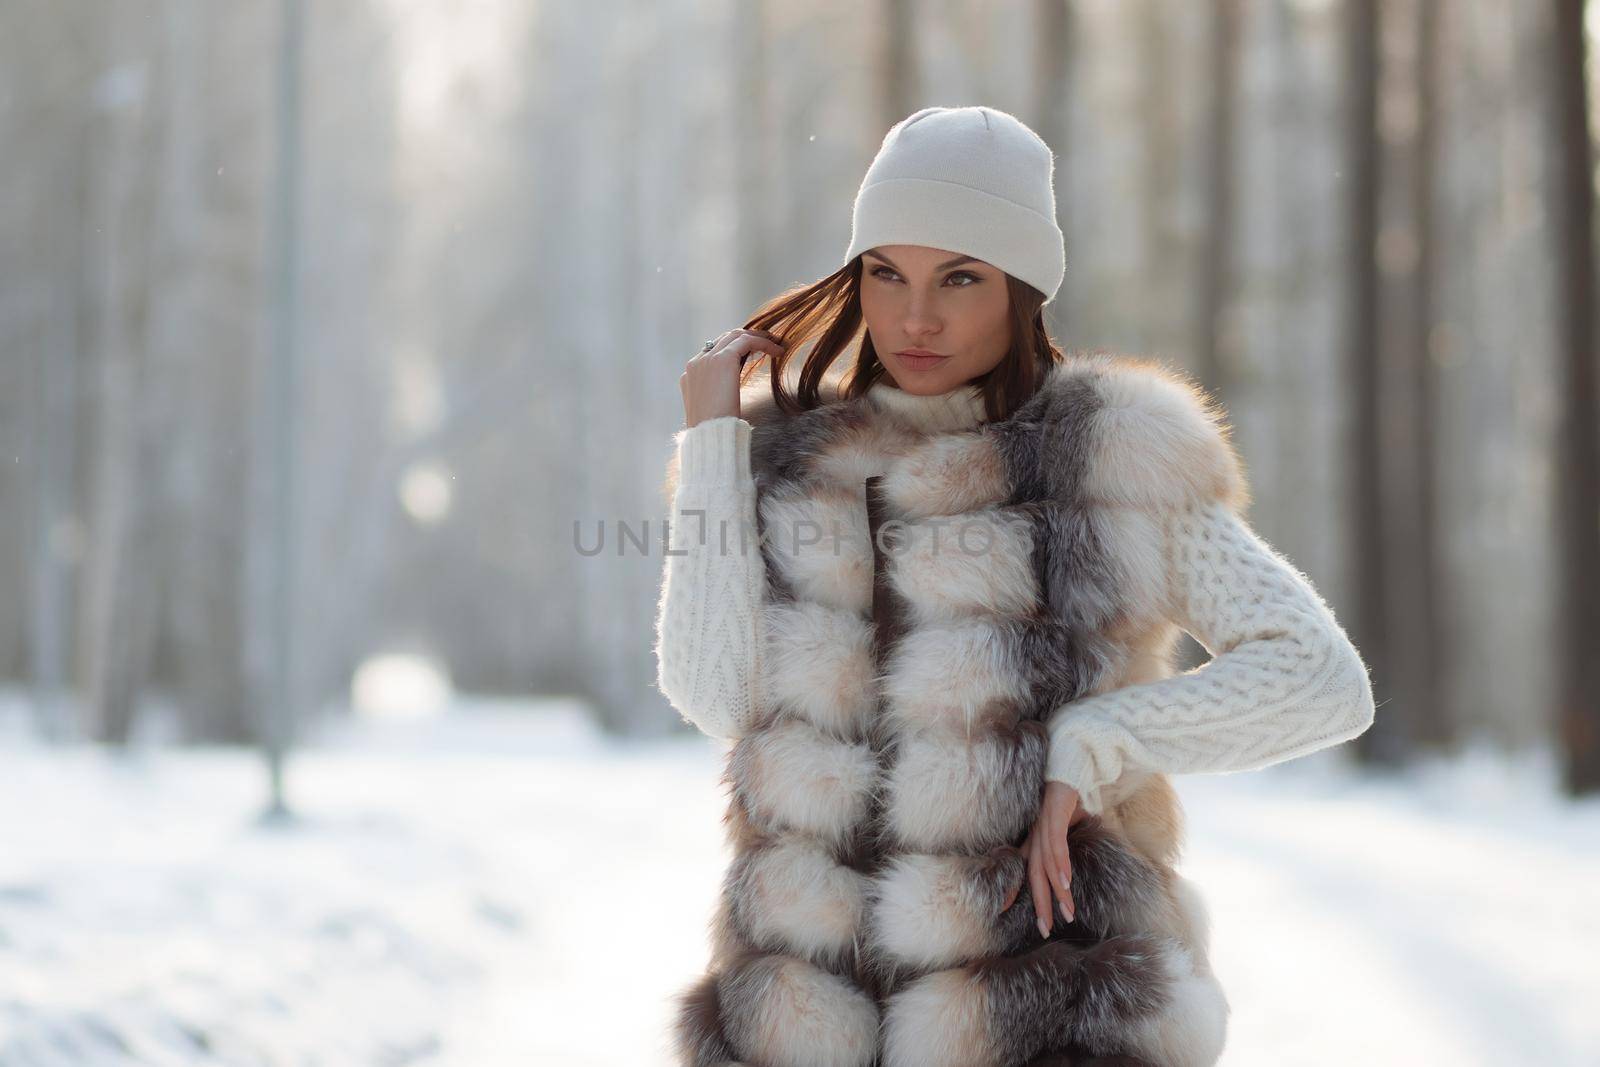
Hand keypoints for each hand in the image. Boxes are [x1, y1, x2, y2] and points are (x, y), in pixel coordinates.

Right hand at [681, 328, 785, 427]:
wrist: (710, 433)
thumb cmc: (714, 430)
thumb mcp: (712, 411)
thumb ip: (717, 396)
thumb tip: (730, 391)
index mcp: (690, 375)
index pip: (713, 352)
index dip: (735, 350)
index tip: (753, 354)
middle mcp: (696, 363)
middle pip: (724, 340)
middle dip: (746, 339)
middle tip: (768, 344)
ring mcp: (707, 359)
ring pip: (735, 336)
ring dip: (757, 338)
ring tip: (776, 345)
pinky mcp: (722, 358)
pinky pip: (747, 341)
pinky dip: (764, 343)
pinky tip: (778, 352)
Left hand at [1002, 781, 1088, 938]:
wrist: (1067, 765)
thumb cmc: (1067, 798)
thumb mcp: (1066, 826)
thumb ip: (1066, 843)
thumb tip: (1074, 864)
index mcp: (1035, 839)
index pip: (1022, 869)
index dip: (1013, 890)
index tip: (1002, 912)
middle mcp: (1035, 836)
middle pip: (1034, 876)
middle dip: (1040, 904)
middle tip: (1044, 929)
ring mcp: (1043, 826)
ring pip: (1047, 865)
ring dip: (1058, 890)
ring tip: (1067, 912)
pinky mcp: (1054, 815)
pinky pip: (1056, 844)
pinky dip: (1060, 863)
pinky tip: (1065, 880)